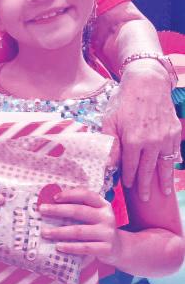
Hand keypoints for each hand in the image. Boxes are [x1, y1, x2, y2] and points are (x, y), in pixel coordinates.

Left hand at [39, 187, 119, 264]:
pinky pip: (85, 247)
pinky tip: (58, 246)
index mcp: (103, 205)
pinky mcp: (106, 249)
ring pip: (79, 231)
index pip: (86, 195)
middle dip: (58, 210)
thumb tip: (52, 199)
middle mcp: (107, 217)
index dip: (69, 194)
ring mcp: (108, 233)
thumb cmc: (98, 227)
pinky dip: (70, 247)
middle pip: (79, 211)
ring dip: (59, 231)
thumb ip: (79, 205)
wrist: (119, 248)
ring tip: (45, 232)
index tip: (53, 197)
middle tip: (41, 210)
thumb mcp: (94, 213)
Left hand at [102, 61, 180, 200]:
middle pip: (148, 169)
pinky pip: (173, 154)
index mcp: (133, 140)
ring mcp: (166, 138)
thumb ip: (110, 143)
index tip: (127, 187)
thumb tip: (108, 164)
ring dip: (163, 180)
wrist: (147, 84)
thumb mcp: (110, 120)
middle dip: (146, 186)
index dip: (129, 177)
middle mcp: (152, 142)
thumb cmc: (124, 101)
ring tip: (163, 193)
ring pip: (164, 164)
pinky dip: (172, 165)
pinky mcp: (174, 133)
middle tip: (144, 200)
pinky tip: (169, 172)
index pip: (131, 166)